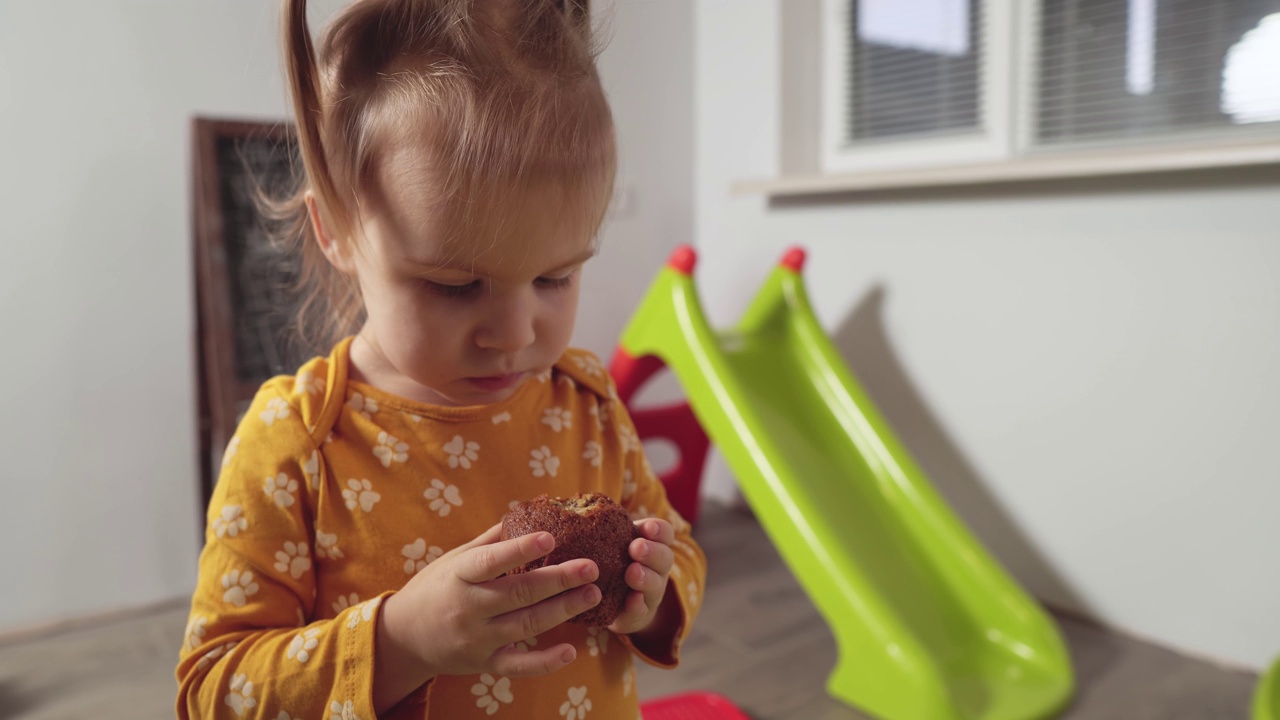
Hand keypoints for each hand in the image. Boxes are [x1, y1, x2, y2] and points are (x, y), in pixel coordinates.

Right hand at [374, 523, 600, 708]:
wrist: (404, 638)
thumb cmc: (436, 588)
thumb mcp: (455, 559)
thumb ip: (491, 541)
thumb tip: (528, 511)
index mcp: (459, 577)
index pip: (491, 562)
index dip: (520, 549)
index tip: (551, 537)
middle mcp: (468, 609)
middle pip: (518, 594)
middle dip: (558, 580)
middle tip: (591, 567)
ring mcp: (477, 640)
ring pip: (526, 625)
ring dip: (563, 610)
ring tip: (593, 594)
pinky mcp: (485, 664)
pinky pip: (519, 666)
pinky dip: (545, 663)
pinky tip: (571, 651)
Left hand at [607, 518, 674, 635]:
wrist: (617, 605)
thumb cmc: (612, 563)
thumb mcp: (612, 543)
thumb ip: (602, 528)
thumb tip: (569, 506)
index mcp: (652, 546)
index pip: (664, 534)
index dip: (659, 530)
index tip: (647, 527)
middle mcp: (657, 569)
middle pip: (664, 558)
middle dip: (652, 552)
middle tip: (636, 548)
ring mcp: (651, 593)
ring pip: (656, 585)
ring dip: (645, 578)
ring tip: (632, 573)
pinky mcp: (639, 614)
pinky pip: (642, 611)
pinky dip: (638, 605)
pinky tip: (633, 600)